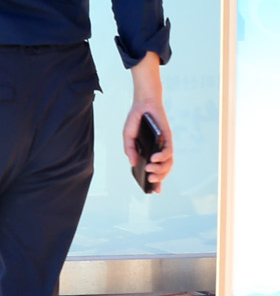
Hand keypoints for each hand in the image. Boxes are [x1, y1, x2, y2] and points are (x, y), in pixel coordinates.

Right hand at [125, 52, 172, 187]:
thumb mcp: (128, 136)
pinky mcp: (168, 138)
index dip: (157, 182)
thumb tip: (133, 164)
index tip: (154, 191)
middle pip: (164, 169)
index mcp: (150, 152)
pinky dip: (162, 157)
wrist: (143, 104)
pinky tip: (154, 159)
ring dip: (161, 169)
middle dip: (158, 177)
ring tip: (151, 171)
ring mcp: (165, 144)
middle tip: (150, 179)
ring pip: (168, 163)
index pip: (156, 170)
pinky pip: (169, 151)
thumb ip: (130, 150)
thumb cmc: (136, 119)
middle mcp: (160, 150)